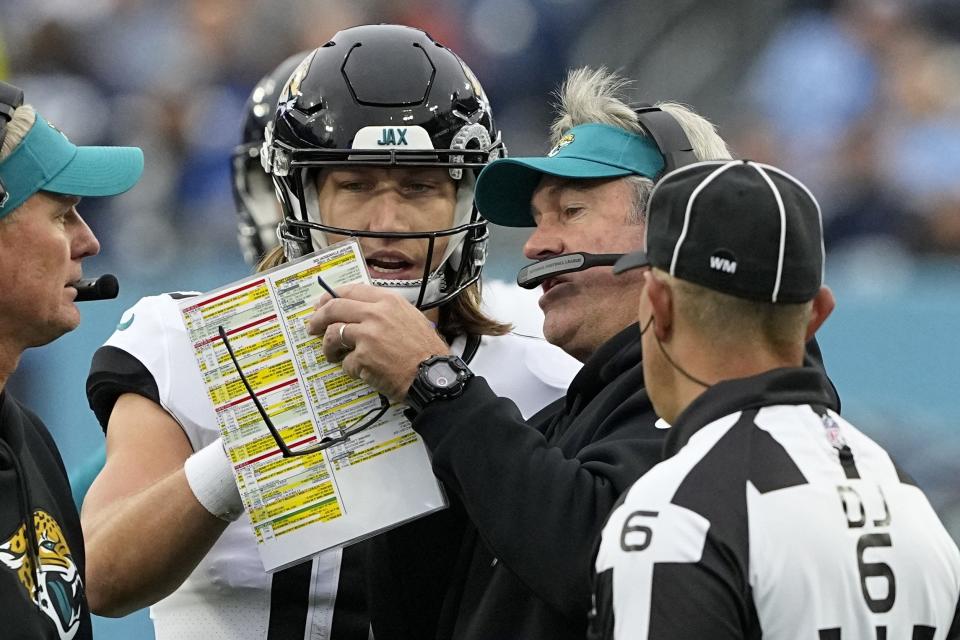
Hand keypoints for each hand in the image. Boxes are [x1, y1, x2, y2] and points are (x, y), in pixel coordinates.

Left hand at [308, 284, 448, 402]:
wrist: (433, 375)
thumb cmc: (425, 350)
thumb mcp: (410, 318)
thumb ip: (385, 310)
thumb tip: (359, 310)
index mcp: (388, 301)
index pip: (350, 290)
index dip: (331, 297)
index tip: (323, 305)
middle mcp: (376, 313)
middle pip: (334, 308)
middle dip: (318, 318)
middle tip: (312, 326)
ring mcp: (368, 335)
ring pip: (333, 334)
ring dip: (328, 346)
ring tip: (331, 354)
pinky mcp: (363, 357)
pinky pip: (345, 362)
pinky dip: (350, 368)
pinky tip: (360, 371)